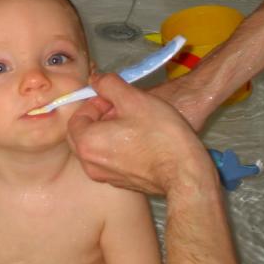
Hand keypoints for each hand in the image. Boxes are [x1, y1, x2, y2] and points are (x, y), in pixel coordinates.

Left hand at [67, 73, 214, 195]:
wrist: (185, 172)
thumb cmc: (160, 134)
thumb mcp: (133, 98)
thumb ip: (108, 84)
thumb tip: (95, 80)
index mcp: (87, 143)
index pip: (77, 116)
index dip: (96, 103)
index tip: (116, 100)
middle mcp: (90, 164)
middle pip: (83, 133)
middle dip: (99, 117)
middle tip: (122, 110)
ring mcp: (105, 177)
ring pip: (96, 147)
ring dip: (108, 131)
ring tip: (133, 123)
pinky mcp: (120, 183)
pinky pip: (109, 160)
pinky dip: (116, 147)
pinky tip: (140, 140)